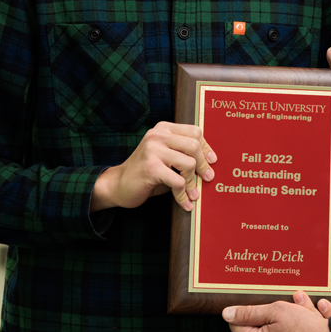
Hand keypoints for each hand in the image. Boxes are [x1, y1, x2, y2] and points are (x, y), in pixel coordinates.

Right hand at [91, 122, 215, 211]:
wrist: (118, 185)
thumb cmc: (147, 172)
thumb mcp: (165, 156)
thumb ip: (183, 153)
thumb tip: (211, 161)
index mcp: (163, 129)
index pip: (194, 132)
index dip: (206, 148)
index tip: (212, 161)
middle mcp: (158, 135)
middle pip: (194, 145)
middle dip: (203, 165)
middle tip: (207, 178)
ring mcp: (153, 150)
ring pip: (188, 163)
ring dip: (193, 182)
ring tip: (193, 194)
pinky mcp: (151, 168)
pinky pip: (177, 181)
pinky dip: (183, 194)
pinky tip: (185, 203)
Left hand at [224, 291, 330, 331]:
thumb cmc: (304, 329)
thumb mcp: (276, 310)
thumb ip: (248, 312)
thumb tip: (227, 313)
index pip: (235, 324)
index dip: (248, 312)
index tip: (263, 308)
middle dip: (257, 322)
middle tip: (277, 314)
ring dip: (266, 331)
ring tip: (284, 323)